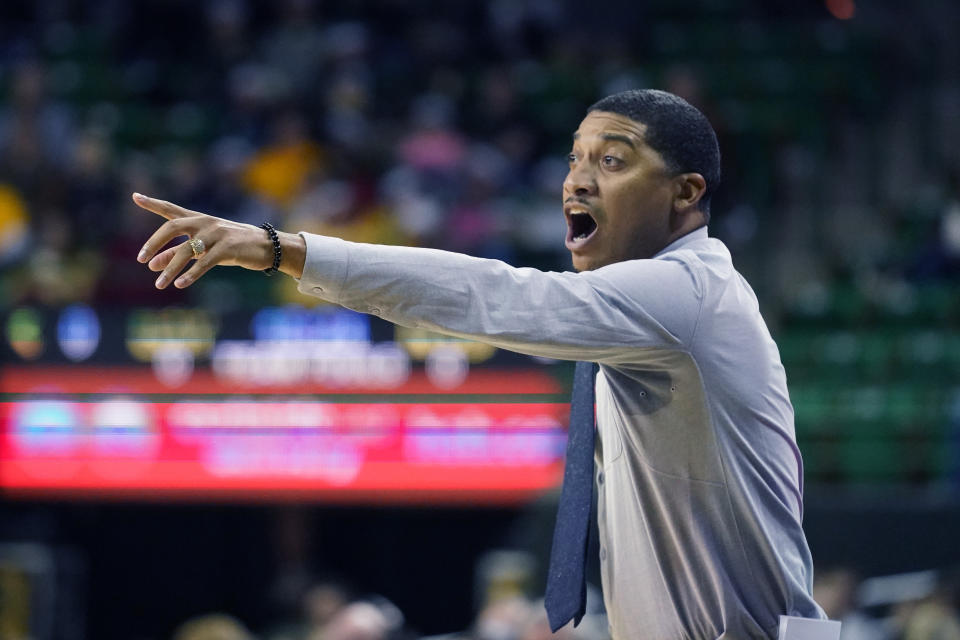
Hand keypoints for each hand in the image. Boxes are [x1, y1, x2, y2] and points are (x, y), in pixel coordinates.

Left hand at [133, 193, 294, 287]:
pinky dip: (192, 274)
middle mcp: (205, 222)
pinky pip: (205, 262)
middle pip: (174, 226)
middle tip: (141, 259)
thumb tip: (151, 266)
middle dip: (155, 242)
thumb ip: (176, 254)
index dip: (153, 203)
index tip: (135, 196)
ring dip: (171, 268)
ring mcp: (217, 234)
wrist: (266, 247)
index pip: (171, 209)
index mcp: (198, 219)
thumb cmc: (232, 246)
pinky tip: (181, 284)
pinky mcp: (228, 248)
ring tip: (160, 285)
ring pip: (188, 249)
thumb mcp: (203, 249)